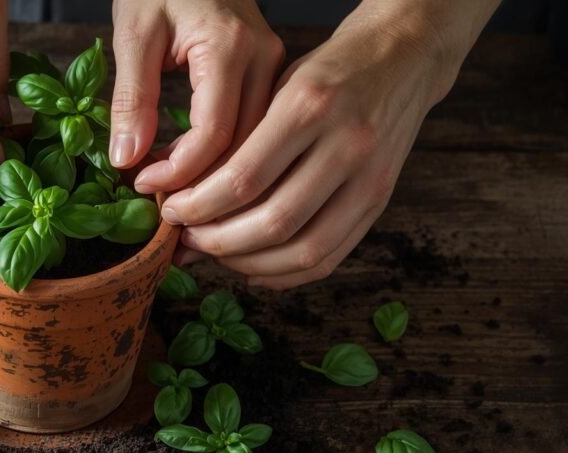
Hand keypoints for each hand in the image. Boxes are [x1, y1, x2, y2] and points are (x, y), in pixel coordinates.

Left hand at [108, 0, 283, 191]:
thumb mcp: (134, 33)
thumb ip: (131, 97)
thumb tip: (126, 158)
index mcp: (229, 47)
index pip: (213, 134)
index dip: (179, 172)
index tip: (144, 185)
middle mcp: (262, 60)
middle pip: (243, 147)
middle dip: (201, 186)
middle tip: (160, 203)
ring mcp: (272, 68)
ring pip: (254, 145)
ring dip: (216, 177)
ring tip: (174, 192)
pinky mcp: (270, 75)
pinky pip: (254, 130)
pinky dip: (226, 158)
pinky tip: (196, 170)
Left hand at [162, 3, 488, 288]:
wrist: (402, 58)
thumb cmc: (326, 71)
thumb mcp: (274, 84)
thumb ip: (236, 138)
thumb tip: (182, 190)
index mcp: (308, 105)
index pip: (242, 179)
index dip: (198, 206)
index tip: (171, 211)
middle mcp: (346, 143)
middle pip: (272, 222)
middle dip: (217, 241)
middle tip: (186, 238)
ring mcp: (370, 177)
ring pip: (302, 249)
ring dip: (247, 262)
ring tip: (213, 252)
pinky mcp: (381, 202)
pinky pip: (329, 258)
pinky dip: (284, 274)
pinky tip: (250, 268)